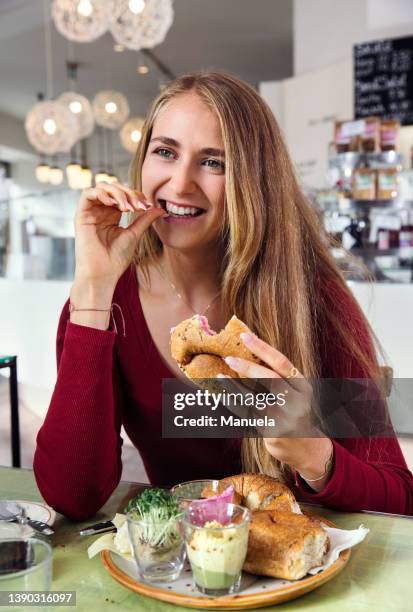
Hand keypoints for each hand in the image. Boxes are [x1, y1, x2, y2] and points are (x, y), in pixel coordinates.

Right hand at [74, 181, 165, 285]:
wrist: (103, 273)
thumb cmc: (116, 258)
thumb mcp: (134, 234)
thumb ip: (145, 219)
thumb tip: (160, 208)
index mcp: (112, 215)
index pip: (123, 194)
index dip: (136, 195)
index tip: (147, 206)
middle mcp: (100, 211)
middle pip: (113, 187)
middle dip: (128, 192)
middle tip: (139, 206)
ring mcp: (90, 212)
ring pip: (101, 187)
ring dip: (117, 193)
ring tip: (127, 208)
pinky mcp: (81, 215)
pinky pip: (87, 193)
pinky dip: (101, 193)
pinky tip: (113, 204)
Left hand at [221, 332, 332, 483]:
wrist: (304, 446)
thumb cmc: (294, 411)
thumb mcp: (294, 392)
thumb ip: (278, 376)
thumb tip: (248, 352)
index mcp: (303, 386)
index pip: (282, 362)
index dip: (262, 348)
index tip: (244, 336)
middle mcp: (297, 401)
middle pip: (269, 379)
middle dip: (247, 367)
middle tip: (229, 358)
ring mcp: (284, 418)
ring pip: (254, 397)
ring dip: (234, 385)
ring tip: (220, 376)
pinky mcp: (272, 431)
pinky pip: (247, 413)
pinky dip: (233, 403)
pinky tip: (222, 395)